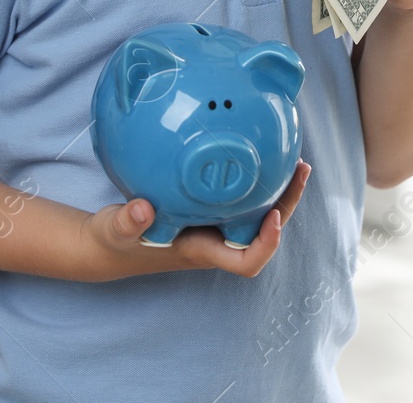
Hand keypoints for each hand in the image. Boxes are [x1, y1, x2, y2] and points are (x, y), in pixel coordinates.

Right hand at [77, 160, 310, 280]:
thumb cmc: (117, 242)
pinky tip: (257, 150)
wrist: (111, 242)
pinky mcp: (208, 208)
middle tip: (300, 169)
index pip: (246, 262)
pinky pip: (242, 196)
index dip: (266, 245)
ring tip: (294, 158)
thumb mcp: (116, 232)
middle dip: (286, 205)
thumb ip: (127, 223)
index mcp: (202, 251)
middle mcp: (216, 240)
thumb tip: (143, 208)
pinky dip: (255, 179)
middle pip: (264, 232)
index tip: (272, 217)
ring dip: (278, 190)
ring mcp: (215, 225)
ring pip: (258, 213)